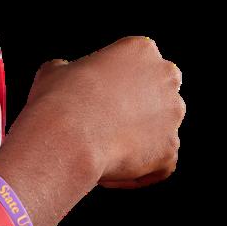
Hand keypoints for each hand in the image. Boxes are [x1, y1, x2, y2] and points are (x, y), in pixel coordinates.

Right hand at [22, 39, 183, 188]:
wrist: (66, 139)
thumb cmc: (57, 101)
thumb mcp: (54, 72)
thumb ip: (70, 71)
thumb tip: (64, 76)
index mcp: (140, 50)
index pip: (138, 66)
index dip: (117, 86)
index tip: (97, 100)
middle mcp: (165, 79)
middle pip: (157, 96)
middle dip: (138, 112)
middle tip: (105, 126)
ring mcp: (172, 116)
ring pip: (160, 132)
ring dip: (138, 143)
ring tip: (103, 154)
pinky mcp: (169, 151)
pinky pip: (159, 165)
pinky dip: (139, 174)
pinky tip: (109, 175)